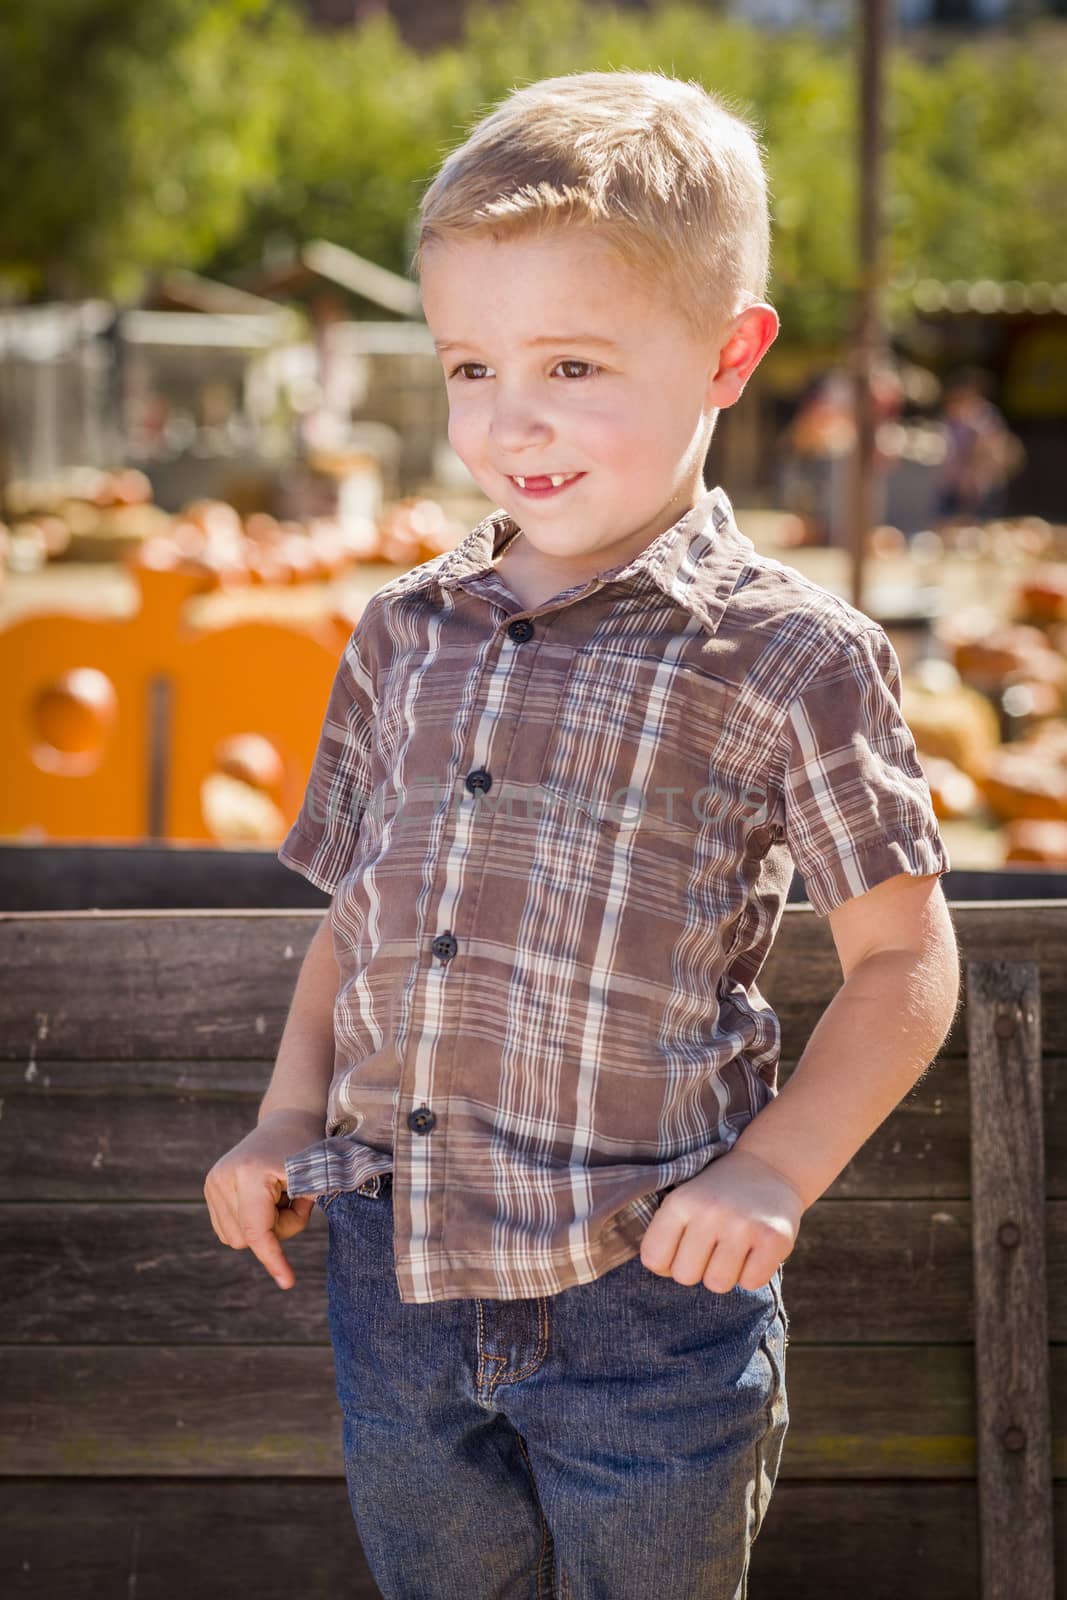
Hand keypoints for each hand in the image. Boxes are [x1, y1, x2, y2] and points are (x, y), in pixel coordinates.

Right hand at [204, 1109, 320, 1289]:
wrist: (289, 1119)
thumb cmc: (308, 1149)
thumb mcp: (315, 1179)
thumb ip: (297, 1217)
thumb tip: (276, 1259)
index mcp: (249, 1174)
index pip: (258, 1231)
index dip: (273, 1259)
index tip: (288, 1282)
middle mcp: (223, 1178)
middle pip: (248, 1239)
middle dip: (277, 1230)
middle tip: (295, 1198)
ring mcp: (212, 1182)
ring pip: (237, 1238)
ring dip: (264, 1227)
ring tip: (279, 1194)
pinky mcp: (210, 1187)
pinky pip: (230, 1228)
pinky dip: (251, 1221)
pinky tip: (264, 1197)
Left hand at [639, 1148, 804, 1293]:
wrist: (768, 1166)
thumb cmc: (717, 1193)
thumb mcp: (683, 1198)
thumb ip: (665, 1233)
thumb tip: (659, 1271)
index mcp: (680, 1202)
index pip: (653, 1259)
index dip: (666, 1261)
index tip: (682, 1248)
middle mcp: (710, 1212)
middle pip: (685, 1276)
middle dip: (697, 1269)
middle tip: (712, 1247)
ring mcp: (744, 1226)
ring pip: (718, 1284)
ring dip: (726, 1273)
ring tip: (733, 1248)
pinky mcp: (774, 1239)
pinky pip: (751, 1283)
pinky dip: (753, 1273)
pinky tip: (755, 1250)